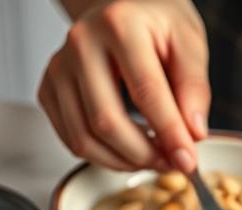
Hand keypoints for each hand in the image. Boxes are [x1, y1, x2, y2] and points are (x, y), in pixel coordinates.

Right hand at [39, 0, 209, 171]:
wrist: (121, 6)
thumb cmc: (156, 22)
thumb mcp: (189, 42)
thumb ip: (193, 88)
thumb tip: (193, 134)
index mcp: (119, 25)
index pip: (145, 92)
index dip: (169, 133)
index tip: (188, 160)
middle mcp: (80, 44)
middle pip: (106, 121)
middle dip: (143, 154)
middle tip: (171, 162)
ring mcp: (59, 67)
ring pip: (83, 138)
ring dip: (123, 161)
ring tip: (153, 158)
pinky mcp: (48, 88)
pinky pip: (71, 139)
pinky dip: (102, 156)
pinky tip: (128, 150)